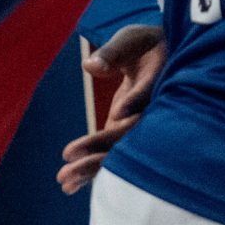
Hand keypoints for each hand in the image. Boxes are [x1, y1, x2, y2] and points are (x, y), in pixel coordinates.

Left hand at [58, 24, 164, 194]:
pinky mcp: (124, 130)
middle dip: (102, 152)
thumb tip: (90, 67)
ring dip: (93, 167)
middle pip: (131, 135)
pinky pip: (110, 151)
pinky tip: (69, 185)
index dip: (136, 102)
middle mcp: (154, 111)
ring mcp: (139, 125)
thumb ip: (113, 52)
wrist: (160, 57)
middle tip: (69, 166)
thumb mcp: (132, 39)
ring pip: (120, 150)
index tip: (118, 114)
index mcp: (161, 82)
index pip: (149, 94)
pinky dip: (90, 167)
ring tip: (63, 182)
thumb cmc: (146, 44)